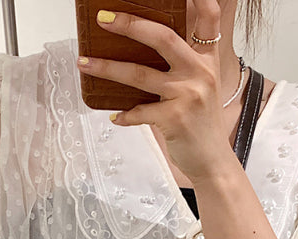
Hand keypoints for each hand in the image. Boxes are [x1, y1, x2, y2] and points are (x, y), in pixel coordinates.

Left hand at [77, 0, 234, 183]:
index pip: (209, 18)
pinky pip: (139, 111)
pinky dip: (124, 115)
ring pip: (139, 74)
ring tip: (84, 63)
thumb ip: (183, 66)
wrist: (212, 161)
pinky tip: (115, 117)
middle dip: (130, 25)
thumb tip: (142, 51)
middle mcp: (199, 73)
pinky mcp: (174, 118)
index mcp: (206, 61)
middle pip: (163, 38)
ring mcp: (187, 95)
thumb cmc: (201, 125)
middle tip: (104, 20)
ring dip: (107, 68)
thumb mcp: (201, 88)